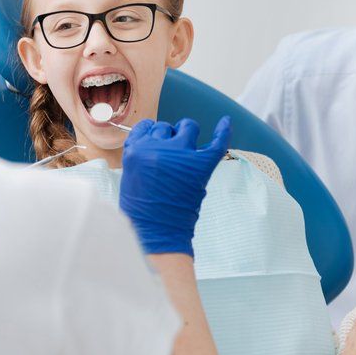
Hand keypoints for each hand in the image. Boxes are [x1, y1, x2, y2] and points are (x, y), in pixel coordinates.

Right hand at [119, 117, 231, 255]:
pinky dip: (223, 131)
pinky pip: (216, 142)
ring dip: (187, 133)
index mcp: (136, 150)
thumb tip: (155, 140)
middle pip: (165, 127)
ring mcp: (180, 155)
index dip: (152, 133)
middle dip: (168, 137)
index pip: (146, 127)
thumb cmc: (140, 210)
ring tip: (187, 148)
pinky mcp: (200, 165)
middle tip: (170, 155)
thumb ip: (140, 154)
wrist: (156, 232)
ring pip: (188, 127)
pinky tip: (225, 122)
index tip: (156, 139)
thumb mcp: (130, 175)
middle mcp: (157, 148)